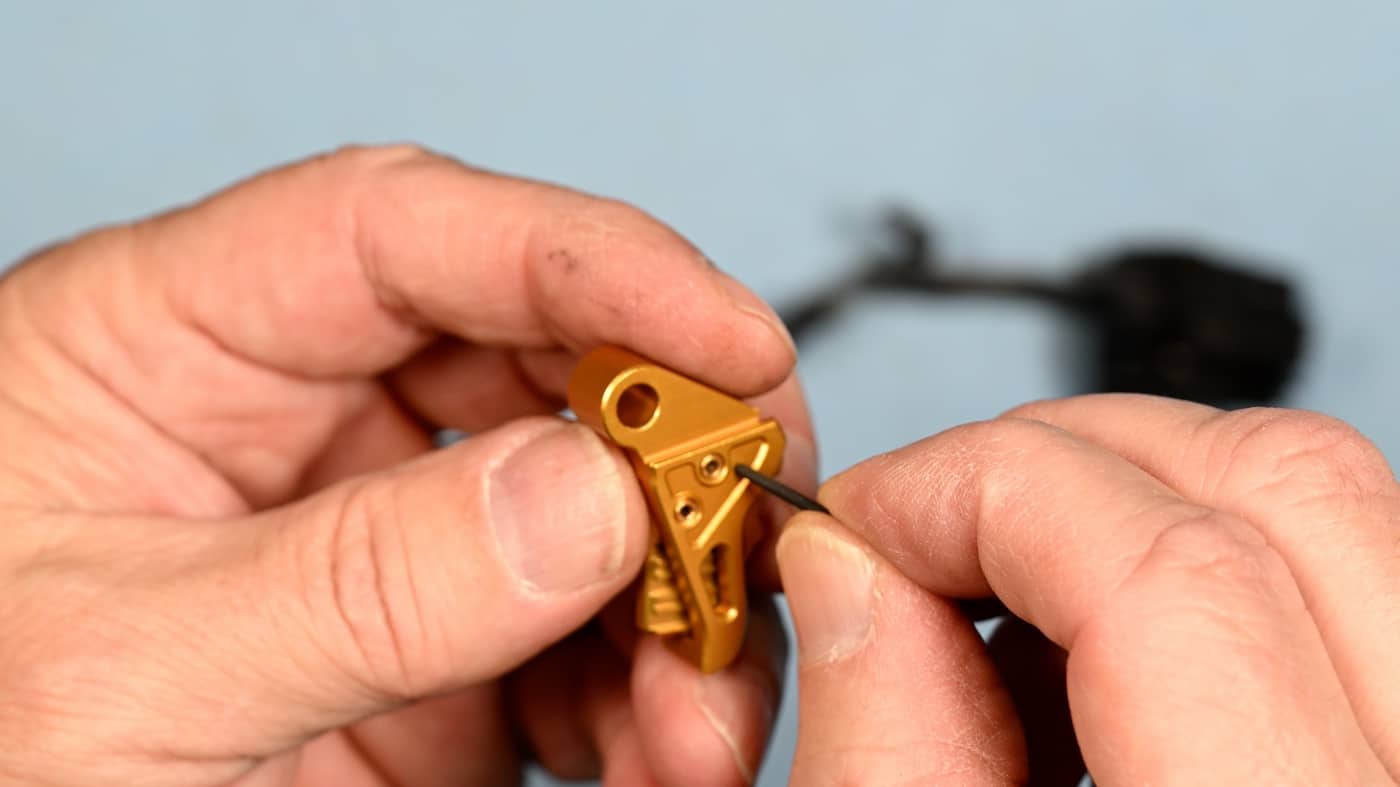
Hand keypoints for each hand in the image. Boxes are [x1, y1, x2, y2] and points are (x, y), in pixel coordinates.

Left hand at [0, 145, 814, 785]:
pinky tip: (660, 741)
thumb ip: (356, 582)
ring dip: (673, 598)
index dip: (584, 259)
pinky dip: (645, 691)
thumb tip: (582, 498)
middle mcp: (288, 431)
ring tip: (702, 699)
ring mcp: (373, 545)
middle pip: (527, 366)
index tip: (725, 337)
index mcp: (163, 352)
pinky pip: (577, 641)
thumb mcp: (127, 678)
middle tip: (746, 519)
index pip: (395, 234)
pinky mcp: (429, 659)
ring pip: (582, 511)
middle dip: (661, 450)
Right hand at [776, 394, 1397, 783]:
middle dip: (1053, 463)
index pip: (1165, 568)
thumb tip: (849, 573)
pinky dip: (1201, 580)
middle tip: (929, 532)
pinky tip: (1096, 674)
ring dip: (1128, 514)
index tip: (870, 520)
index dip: (977, 493)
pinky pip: (1359, 588)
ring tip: (1006, 617)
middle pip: (1282, 485)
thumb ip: (885, 748)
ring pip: (1331, 510)